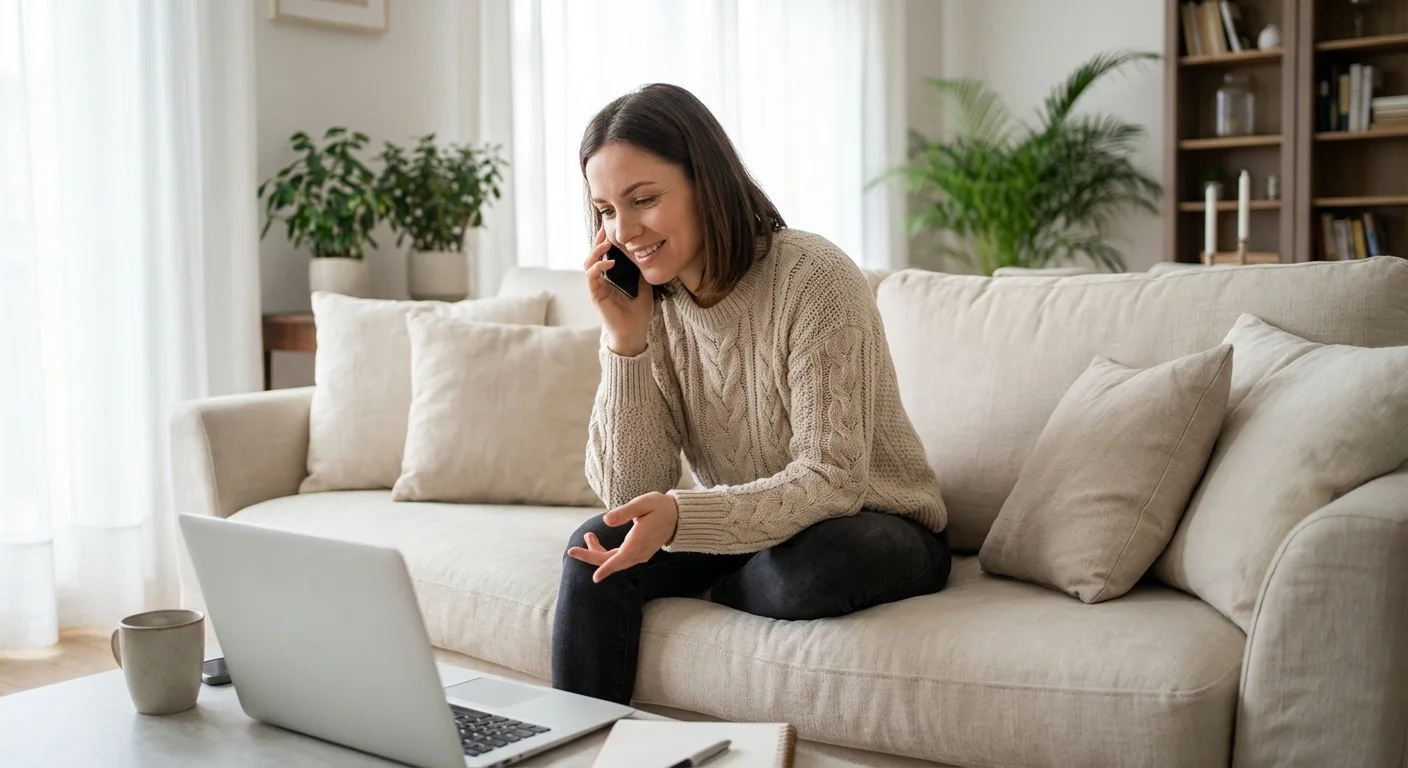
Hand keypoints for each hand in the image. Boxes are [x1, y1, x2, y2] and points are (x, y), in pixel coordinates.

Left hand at [568, 492, 678, 582]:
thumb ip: (625, 512)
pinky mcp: (637, 553)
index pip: (620, 558)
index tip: (595, 578)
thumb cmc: (660, 507)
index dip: (607, 568)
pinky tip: (594, 541)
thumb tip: (606, 520)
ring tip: (587, 535)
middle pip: (611, 562)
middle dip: (590, 557)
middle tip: (571, 551)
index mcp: (639, 541)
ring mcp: (639, 555)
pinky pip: (618, 558)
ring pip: (614, 561)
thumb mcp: (643, 503)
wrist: (678, 516)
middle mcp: (639, 552)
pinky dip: (604, 553)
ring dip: (596, 552)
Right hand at [583, 227, 652, 356]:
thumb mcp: (644, 289)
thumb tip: (645, 259)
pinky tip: (609, 262)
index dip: (606, 242)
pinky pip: (591, 277)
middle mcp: (601, 282)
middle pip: (594, 256)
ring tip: (607, 243)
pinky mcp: (595, 295)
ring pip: (589, 263)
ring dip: (596, 252)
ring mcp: (596, 288)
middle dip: (598, 241)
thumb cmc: (638, 314)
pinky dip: (598, 267)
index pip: (604, 256)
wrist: (634, 333)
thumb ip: (641, 275)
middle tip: (605, 227)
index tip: (612, 229)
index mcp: (610, 279)